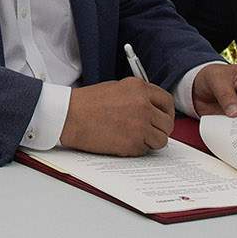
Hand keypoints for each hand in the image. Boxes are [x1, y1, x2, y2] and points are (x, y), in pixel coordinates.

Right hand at [59, 78, 173, 155]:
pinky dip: (137, 149)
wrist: (69, 116)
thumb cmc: (87, 103)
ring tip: (134, 137)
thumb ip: (137, 96)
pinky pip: (146, 149)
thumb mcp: (117, 88)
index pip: (167, 102)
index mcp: (139, 88)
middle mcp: (144, 105)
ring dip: (150, 141)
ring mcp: (140, 125)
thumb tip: (152, 108)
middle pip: (167, 123)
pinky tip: (123, 142)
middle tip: (148, 131)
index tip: (162, 118)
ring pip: (161, 139)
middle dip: (159, 129)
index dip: (166, 112)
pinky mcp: (133, 142)